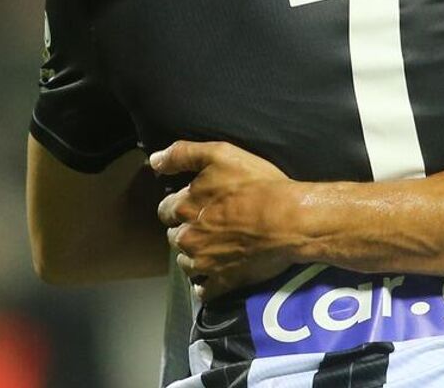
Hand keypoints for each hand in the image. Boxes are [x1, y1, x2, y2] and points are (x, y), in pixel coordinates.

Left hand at [152, 141, 304, 299]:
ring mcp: (203, 264)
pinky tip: (216, 274)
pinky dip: (206, 284)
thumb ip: (183, 154)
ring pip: (185, 263)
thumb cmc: (258, 185)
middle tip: (209, 224)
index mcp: (184, 208)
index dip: (180, 204)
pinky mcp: (222, 282)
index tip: (198, 202)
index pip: (166, 209)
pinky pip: (203, 290)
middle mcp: (187, 239)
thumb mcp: (221, 154)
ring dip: (194, 256)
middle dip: (186, 230)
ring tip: (214, 247)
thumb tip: (154, 161)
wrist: (290, 220)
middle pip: (174, 237)